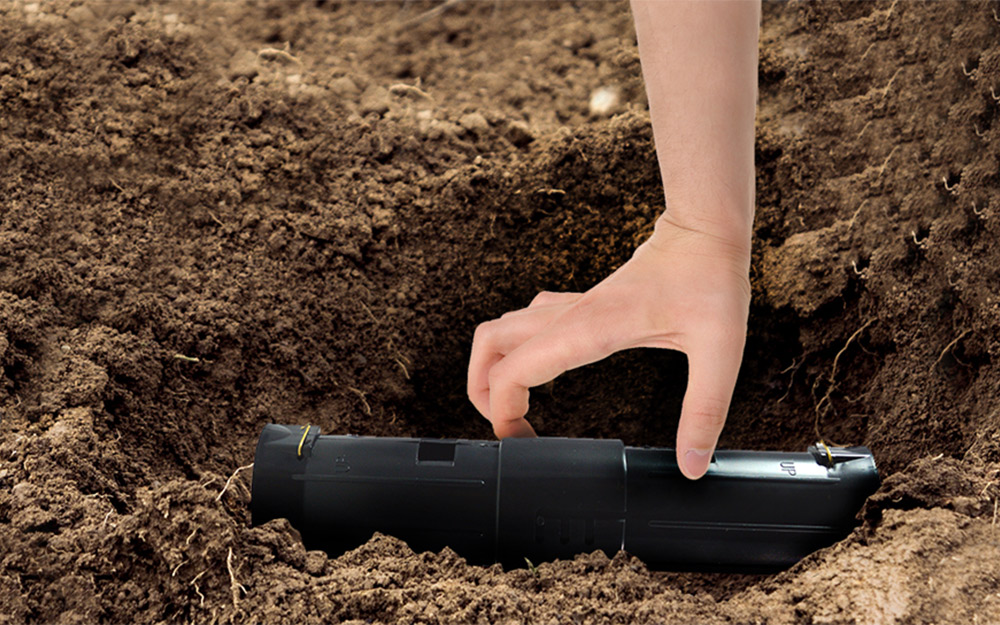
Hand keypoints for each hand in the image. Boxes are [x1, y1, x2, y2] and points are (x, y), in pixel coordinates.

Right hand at [467, 217, 750, 478]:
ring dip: (491, 365)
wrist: (705, 230)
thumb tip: (692, 464)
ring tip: (511, 404)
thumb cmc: (710, 277)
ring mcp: (572, 306)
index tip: (521, 442)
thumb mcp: (718, 351)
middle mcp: (570, 316)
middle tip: (506, 427)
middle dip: (481, 391)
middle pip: (489, 344)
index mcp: (589, 329)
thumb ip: (705, 411)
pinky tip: (540, 369)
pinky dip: (517, 349)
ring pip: (500, 329)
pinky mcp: (582, 301)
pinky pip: (529, 322)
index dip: (502, 412)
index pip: (514, 370)